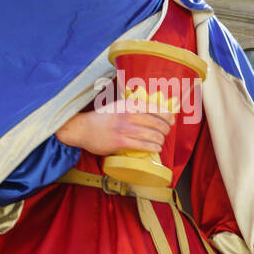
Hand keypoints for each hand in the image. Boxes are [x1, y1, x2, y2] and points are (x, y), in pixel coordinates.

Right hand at [55, 96, 174, 154]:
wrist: (81, 128)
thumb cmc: (101, 118)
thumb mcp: (117, 106)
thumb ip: (132, 108)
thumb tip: (151, 111)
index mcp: (128, 105)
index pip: (154, 108)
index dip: (167, 115)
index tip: (171, 120)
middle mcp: (127, 116)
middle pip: (157, 123)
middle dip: (165, 129)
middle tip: (166, 132)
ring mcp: (124, 129)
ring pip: (152, 135)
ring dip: (160, 139)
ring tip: (160, 141)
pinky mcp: (120, 142)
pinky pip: (143, 145)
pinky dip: (153, 147)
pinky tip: (156, 148)